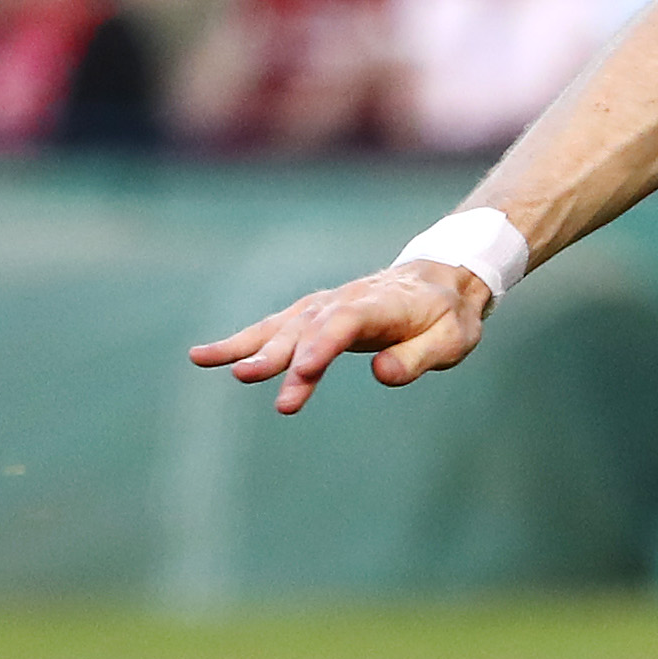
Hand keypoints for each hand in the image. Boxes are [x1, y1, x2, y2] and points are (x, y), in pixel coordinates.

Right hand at [187, 260, 491, 415]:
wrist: (441, 281)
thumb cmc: (448, 316)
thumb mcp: (453, 340)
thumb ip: (420, 357)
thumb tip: (383, 373)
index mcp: (382, 305)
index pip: (346, 324)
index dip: (323, 346)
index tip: (303, 371)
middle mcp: (345, 301)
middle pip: (307, 328)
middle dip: (278, 353)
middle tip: (249, 376)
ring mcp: (325, 306)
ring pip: (282, 326)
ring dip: (247, 345)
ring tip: (204, 359)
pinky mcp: (312, 315)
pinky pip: (273, 328)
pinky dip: (240, 340)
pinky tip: (205, 356)